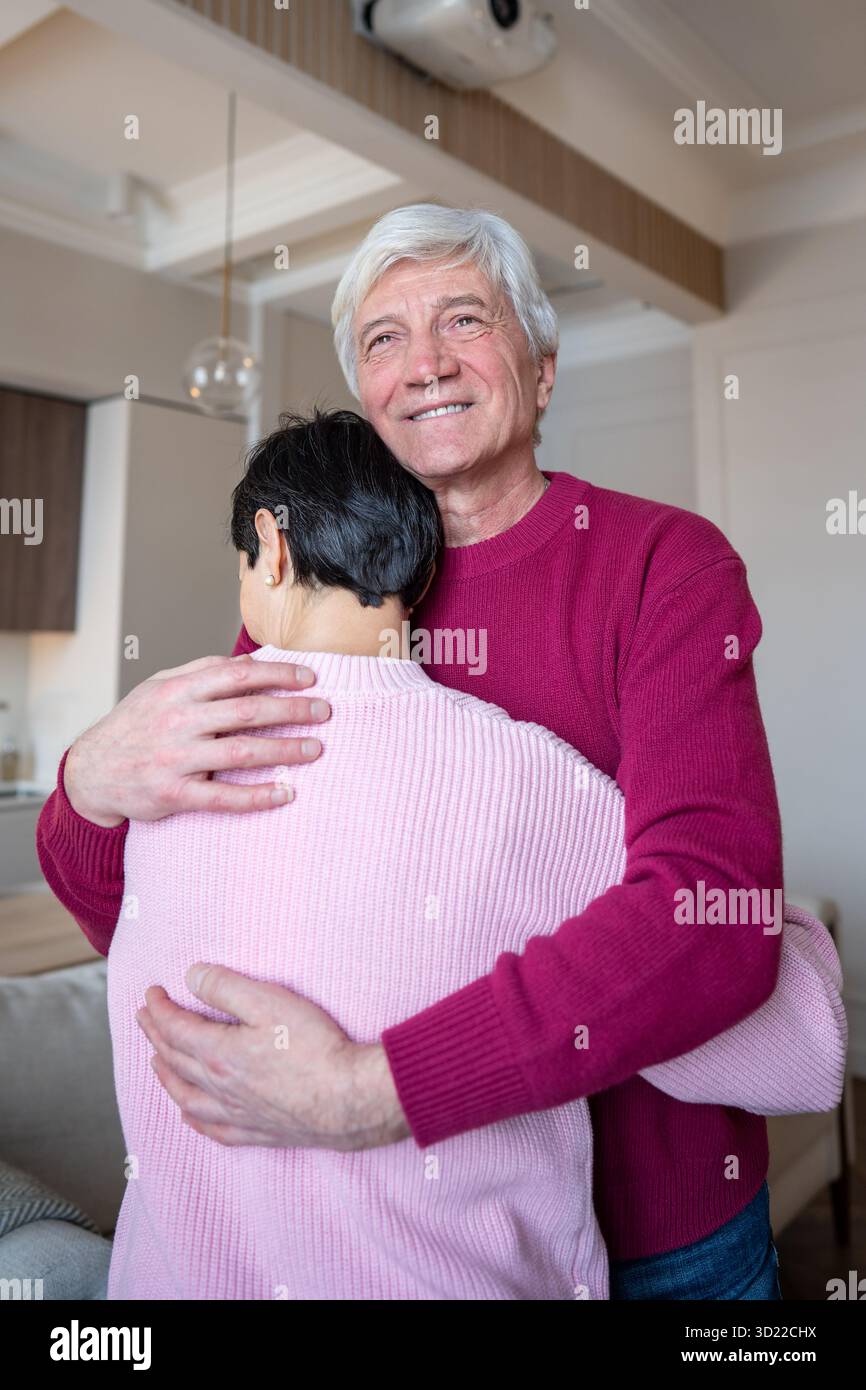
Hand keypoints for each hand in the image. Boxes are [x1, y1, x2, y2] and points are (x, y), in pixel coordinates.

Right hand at [63, 654, 330, 826]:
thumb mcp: (160, 686)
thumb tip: (252, 661)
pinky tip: (286, 794)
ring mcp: (176, 760)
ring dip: (284, 750)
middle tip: (325, 711)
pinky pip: (224, 798)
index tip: (311, 678)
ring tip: (316, 748)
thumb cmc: (135, 724)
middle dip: (292, 710)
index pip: (237, 675)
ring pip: (241, 753)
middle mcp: (178, 721)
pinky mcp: (175, 795)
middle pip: (247, 712)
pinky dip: (258, 797)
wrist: (92, 771)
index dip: (278, 675)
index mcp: (177, 690)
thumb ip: (202, 672)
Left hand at [136, 965, 410, 1150]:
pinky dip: (193, 1119)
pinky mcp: (257, 1131)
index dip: (159, 1009)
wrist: (349, 1098)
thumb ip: (226, 988)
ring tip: (156, 1061)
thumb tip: (191, 977)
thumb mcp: (269, 1001)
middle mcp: (219, 1087)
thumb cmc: (315, 1047)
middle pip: (175, 1059)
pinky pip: (213, 1129)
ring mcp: (237, 1113)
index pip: (176, 1028)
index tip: (151, 993)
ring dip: (166, 1075)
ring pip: (186, 1096)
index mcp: (219, 1053)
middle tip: (145, 1018)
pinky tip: (189, 1115)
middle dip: (156, 1035)